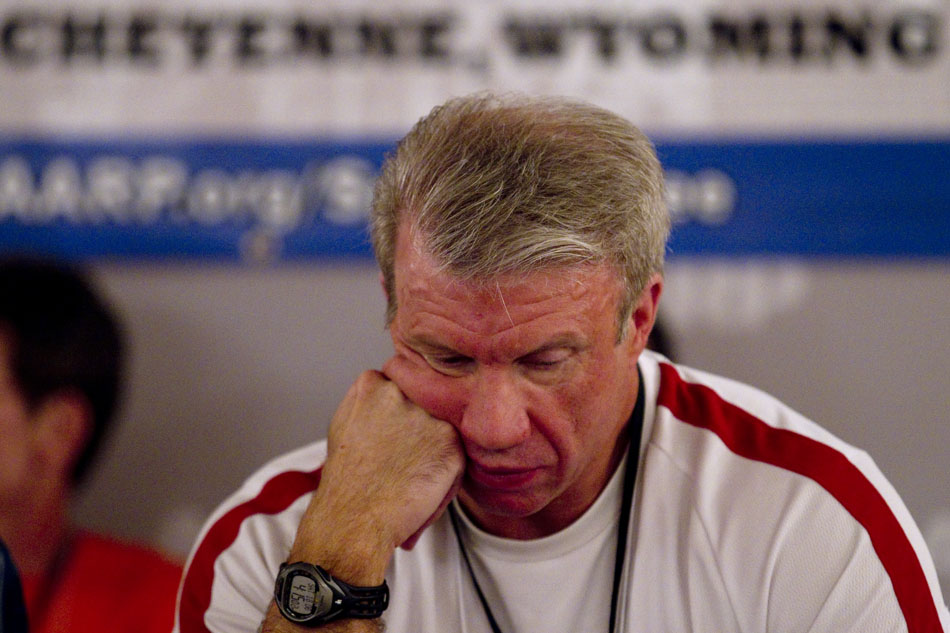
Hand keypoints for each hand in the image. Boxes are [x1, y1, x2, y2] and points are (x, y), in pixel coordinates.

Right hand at [288, 370, 464, 583]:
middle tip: (401, 457)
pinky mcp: (450, 441)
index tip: (392, 434)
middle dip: (418, 426)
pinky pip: (456, 455)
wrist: (355, 520)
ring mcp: (428, 415)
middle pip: (424, 402)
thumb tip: (390, 389)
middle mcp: (401, 392)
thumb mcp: (346, 424)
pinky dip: (444, 475)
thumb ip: (371, 400)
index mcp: (372, 384)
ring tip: (407, 475)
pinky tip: (419, 487)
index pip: (399, 383)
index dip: (399, 413)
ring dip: (433, 449)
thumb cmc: (349, 481)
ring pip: (442, 428)